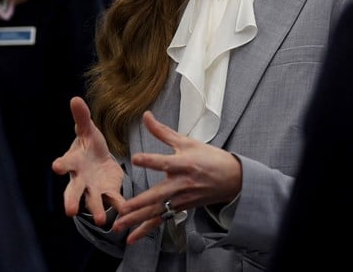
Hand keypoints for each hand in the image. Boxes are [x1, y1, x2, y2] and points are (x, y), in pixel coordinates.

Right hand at [52, 96, 125, 226]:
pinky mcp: (109, 193)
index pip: (65, 163)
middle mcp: (80, 179)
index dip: (61, 165)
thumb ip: (82, 117)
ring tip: (100, 219)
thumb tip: (75, 98)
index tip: (56, 166)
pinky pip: (113, 202)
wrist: (100, 160)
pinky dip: (119, 208)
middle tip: (69, 210)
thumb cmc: (89, 144)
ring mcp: (93, 189)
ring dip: (96, 210)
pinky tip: (125, 214)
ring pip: (92, 201)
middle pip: (73, 191)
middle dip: (71, 200)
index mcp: (74, 161)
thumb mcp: (87, 130)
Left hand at [112, 110, 241, 243]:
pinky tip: (132, 238)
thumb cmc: (210, 158)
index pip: (164, 162)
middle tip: (123, 208)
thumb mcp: (188, 142)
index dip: (150, 160)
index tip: (136, 159)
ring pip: (157, 211)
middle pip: (158, 195)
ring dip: (137, 220)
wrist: (233, 179)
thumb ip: (162, 131)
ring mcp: (181, 199)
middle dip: (139, 203)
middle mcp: (181, 184)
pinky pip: (161, 220)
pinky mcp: (180, 208)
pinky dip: (146, 230)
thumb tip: (146, 115)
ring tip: (119, 227)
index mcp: (184, 164)